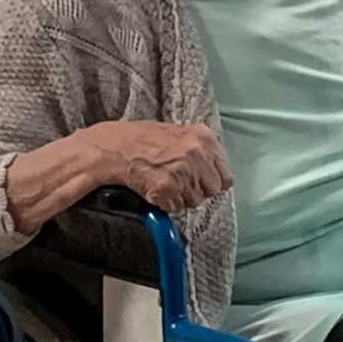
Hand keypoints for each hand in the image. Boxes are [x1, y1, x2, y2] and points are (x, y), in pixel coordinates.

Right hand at [79, 119, 230, 212]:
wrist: (117, 147)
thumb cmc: (145, 140)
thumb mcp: (182, 134)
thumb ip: (203, 152)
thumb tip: (219, 175)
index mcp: (205, 138)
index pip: (225, 176)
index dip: (211, 181)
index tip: (200, 180)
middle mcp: (197, 154)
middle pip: (211, 190)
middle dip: (197, 190)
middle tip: (178, 181)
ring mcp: (183, 172)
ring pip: (194, 201)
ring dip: (180, 197)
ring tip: (164, 182)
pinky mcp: (168, 189)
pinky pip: (175, 207)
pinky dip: (165, 202)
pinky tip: (155, 187)